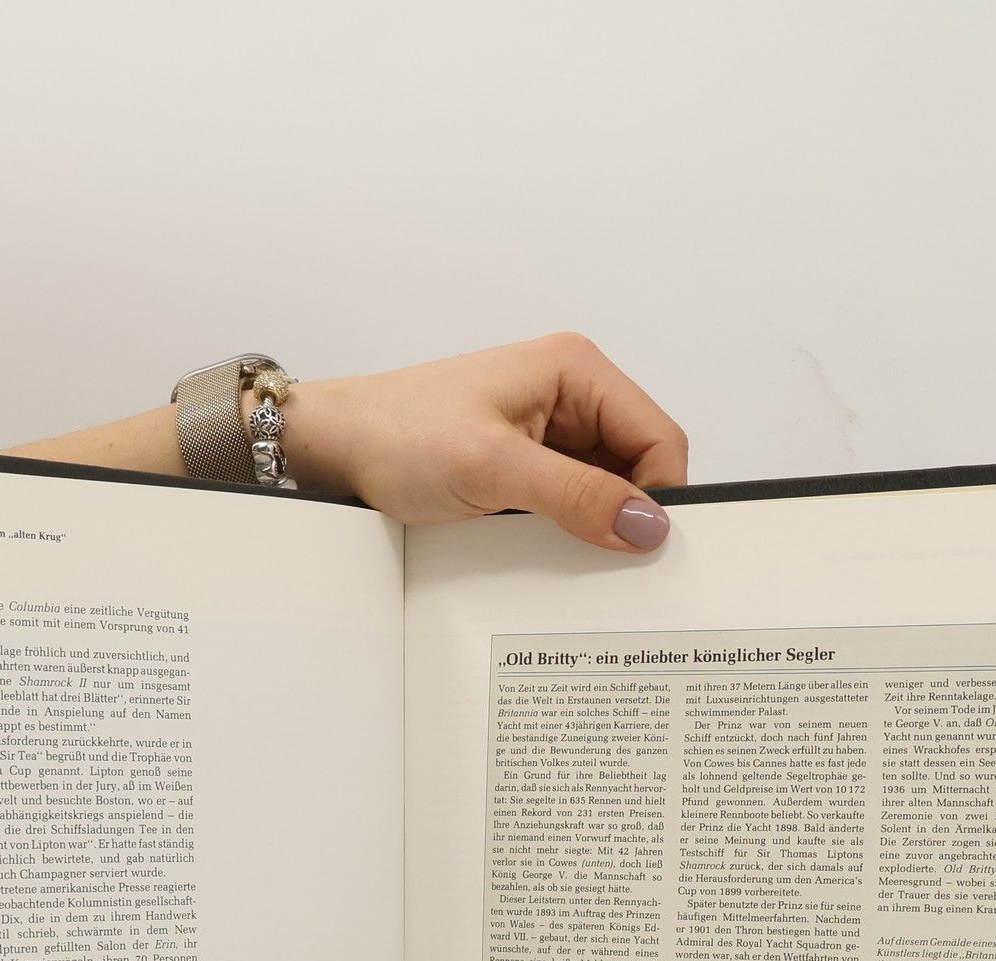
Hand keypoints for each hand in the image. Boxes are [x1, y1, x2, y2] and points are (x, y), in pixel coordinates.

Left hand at [285, 334, 688, 551]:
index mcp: (576, 370)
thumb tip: (646, 525)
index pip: (659, 437)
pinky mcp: (527, 460)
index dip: (658, 496)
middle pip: (638, 464)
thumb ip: (577, 495)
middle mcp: (571, 393)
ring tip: (552, 541)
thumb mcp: (493, 469)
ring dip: (590, 521)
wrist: (336, 445)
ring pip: (606, 487)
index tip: (637, 547)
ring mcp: (549, 428)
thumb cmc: (397, 435)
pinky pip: (571, 498)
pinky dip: (565, 525)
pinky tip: (536, 539)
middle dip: (624, 512)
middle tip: (596, 555)